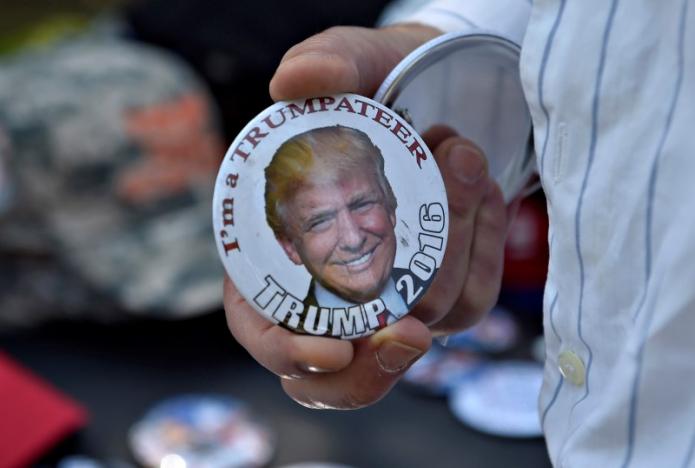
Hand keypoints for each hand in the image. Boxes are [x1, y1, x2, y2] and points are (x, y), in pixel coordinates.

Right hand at [224, 24, 514, 408]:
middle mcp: (337, 287)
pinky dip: (484, 245)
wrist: (431, 90)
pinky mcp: (450, 289)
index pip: (267, 331)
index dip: (288, 355)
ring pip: (425, 320)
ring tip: (459, 158)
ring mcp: (396, 295)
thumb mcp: (347, 62)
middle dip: (380, 360)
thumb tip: (296, 82)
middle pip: (345, 370)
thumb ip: (320, 65)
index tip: (331, 352)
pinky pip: (474, 298)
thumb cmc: (372, 85)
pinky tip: (481, 186)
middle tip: (409, 331)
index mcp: (280, 254)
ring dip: (451, 251)